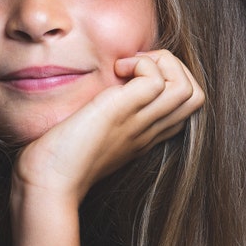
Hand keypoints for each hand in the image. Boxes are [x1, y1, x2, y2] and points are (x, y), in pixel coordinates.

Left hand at [12, 49, 203, 204]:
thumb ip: (107, 117)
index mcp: (144, 136)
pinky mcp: (124, 111)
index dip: (168, 81)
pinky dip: (141, 64)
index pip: (184, 108)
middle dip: (174, 68)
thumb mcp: (93, 133)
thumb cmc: (59, 159)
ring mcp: (140, 122)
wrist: (49, 182)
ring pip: (189, 89)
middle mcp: (149, 131)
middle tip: (135, 67)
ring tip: (127, 67)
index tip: (133, 76)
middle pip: (196, 97)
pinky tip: (115, 70)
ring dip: (162, 63)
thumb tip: (105, 88)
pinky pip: (157, 79)